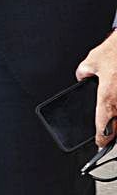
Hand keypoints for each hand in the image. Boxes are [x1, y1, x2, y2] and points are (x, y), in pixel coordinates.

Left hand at [75, 29, 116, 146]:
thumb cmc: (116, 51)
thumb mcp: (92, 60)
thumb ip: (84, 72)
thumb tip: (82, 76)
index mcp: (108, 98)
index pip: (103, 127)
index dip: (101, 138)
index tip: (99, 143)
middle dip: (113, 130)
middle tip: (107, 132)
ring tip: (112, 113)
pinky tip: (115, 97)